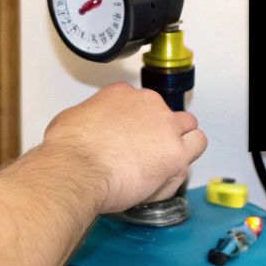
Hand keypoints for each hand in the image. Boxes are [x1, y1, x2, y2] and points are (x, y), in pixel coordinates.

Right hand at [41, 82, 206, 213]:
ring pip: (188, 126)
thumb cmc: (68, 151)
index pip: (139, 103)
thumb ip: (87, 119)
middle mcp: (147, 104)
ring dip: (181, 140)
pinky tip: (172, 171)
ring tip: (167, 160)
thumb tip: (87, 128)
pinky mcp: (176, 152)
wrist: (77, 170)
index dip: (136, 123)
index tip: (129, 137)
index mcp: (121, 94)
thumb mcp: (69, 120)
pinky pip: (197, 146)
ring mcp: (165, 126)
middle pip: (166, 112)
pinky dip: (187, 158)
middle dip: (160, 130)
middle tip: (147, 151)